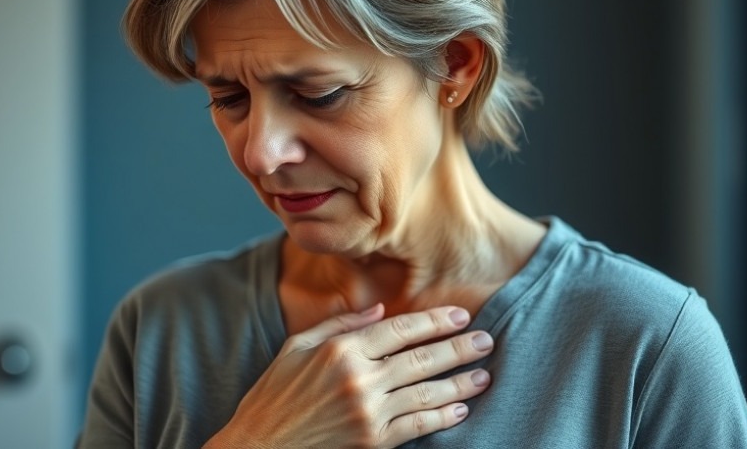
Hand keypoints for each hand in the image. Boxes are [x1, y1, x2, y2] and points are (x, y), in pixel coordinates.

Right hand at [205, 304, 493, 447]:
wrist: (259, 446)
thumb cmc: (274, 394)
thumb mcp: (297, 346)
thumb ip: (340, 325)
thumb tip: (381, 310)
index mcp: (341, 350)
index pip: (400, 330)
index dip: (434, 322)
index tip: (461, 316)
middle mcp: (358, 378)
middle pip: (421, 359)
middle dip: (459, 348)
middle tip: (487, 340)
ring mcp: (368, 412)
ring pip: (426, 392)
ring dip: (460, 383)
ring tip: (484, 374)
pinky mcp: (373, 442)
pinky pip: (417, 426)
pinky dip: (442, 417)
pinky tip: (460, 409)